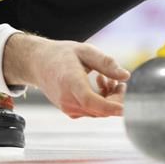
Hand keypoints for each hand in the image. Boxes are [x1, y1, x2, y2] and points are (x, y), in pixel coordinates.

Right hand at [5, 35, 130, 117]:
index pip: (91, 101)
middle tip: (118, 81)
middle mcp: (67, 99)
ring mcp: (67, 108)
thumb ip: (106, 63)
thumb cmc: (62, 54)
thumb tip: (126, 76)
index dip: (110, 106)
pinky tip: (98, 84)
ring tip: (105, 78)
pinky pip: (92, 111)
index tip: (126, 107)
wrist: (38, 63)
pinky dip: (101, 101)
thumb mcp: (85, 51)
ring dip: (109, 98)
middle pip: (100, 109)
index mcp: (70, 82)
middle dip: (116, 98)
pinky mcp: (70, 111)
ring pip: (98, 112)